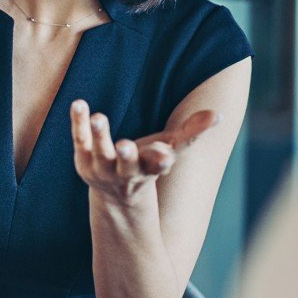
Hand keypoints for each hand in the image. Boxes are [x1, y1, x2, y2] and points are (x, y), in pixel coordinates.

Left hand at [70, 100, 219, 205]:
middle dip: (127, 156)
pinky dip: (79, 122)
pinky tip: (79, 103)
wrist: (115, 193)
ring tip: (99, 117)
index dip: (161, 161)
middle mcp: (126, 172)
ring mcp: (102, 167)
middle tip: (125, 146)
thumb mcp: (171, 150)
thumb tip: (219, 115)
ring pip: (100, 151)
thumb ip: (192, 133)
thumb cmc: (148, 164)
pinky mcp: (84, 158)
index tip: (166, 157)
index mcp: (151, 170)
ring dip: (100, 135)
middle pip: (127, 165)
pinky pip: (81, 138)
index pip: (158, 167)